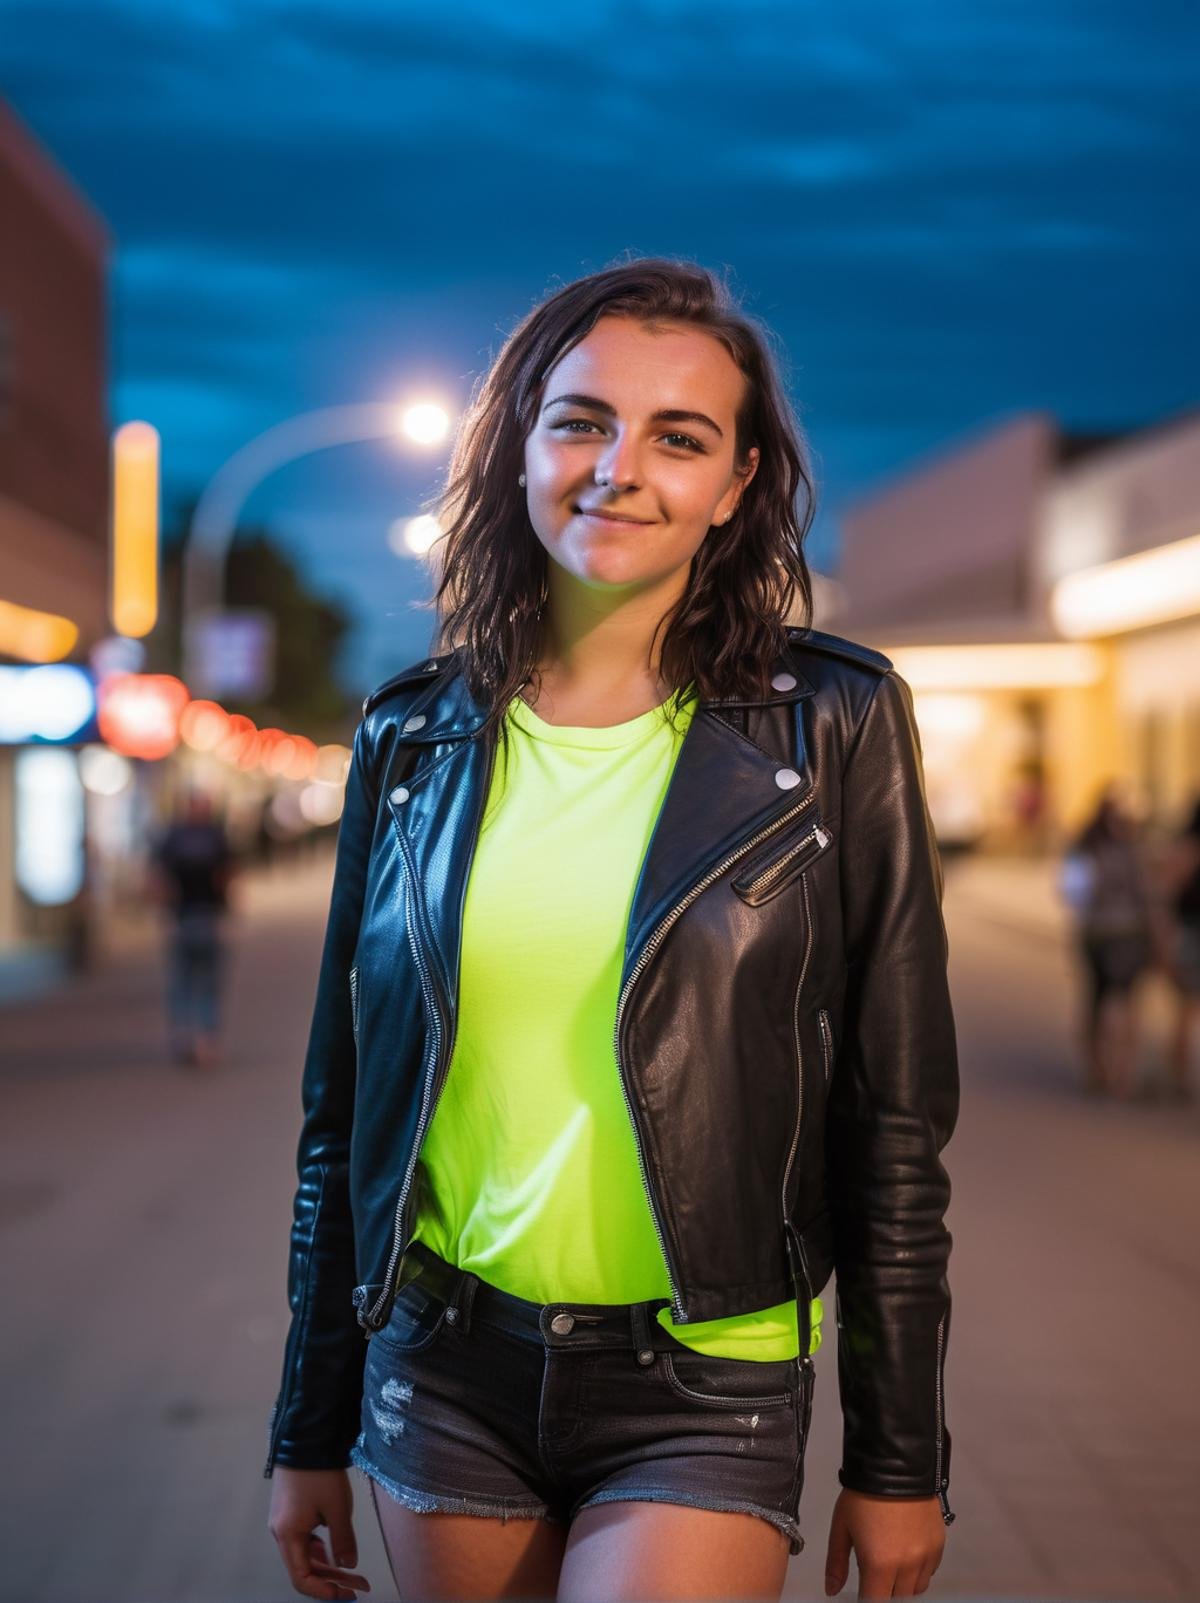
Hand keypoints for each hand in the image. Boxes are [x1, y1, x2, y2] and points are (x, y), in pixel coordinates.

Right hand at [268, 1467, 371, 1600]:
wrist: (306, 1437)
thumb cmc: (320, 1473)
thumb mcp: (338, 1508)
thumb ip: (343, 1541)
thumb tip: (348, 1566)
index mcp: (288, 1535)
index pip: (301, 1578)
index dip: (323, 1591)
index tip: (346, 1594)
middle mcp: (280, 1532)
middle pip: (304, 1567)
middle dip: (332, 1579)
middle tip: (359, 1585)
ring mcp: (283, 1521)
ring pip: (304, 1554)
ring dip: (328, 1565)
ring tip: (353, 1570)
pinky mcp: (289, 1510)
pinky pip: (303, 1539)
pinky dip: (320, 1549)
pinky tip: (335, 1549)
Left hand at [825, 1487, 945, 1597]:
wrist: (896, 1466)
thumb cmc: (863, 1495)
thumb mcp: (841, 1526)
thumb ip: (836, 1562)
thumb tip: (832, 1590)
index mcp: (879, 1565)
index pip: (874, 1602)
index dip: (866, 1599)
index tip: (862, 1591)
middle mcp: (906, 1567)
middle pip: (896, 1599)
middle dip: (883, 1591)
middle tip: (874, 1575)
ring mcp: (926, 1558)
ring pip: (916, 1590)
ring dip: (902, 1585)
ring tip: (891, 1566)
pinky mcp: (939, 1547)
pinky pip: (929, 1573)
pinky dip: (918, 1572)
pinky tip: (907, 1555)